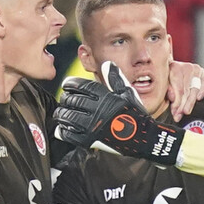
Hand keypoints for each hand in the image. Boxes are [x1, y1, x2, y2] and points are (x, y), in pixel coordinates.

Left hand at [54, 61, 184, 164]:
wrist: (142, 137)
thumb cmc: (135, 113)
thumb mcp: (128, 92)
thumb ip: (114, 78)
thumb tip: (106, 64)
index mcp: (105, 97)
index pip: (82, 86)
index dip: (71, 84)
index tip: (66, 84)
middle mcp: (97, 110)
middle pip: (73, 100)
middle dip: (65, 98)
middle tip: (64, 99)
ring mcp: (93, 126)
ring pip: (69, 117)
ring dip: (61, 114)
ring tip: (60, 113)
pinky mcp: (90, 140)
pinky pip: (71, 135)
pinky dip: (63, 131)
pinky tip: (61, 128)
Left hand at [166, 60, 203, 121]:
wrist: (172, 66)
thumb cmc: (166, 75)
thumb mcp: (163, 81)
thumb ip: (168, 89)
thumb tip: (173, 98)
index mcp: (175, 67)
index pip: (178, 89)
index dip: (177, 102)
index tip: (174, 112)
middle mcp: (186, 67)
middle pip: (186, 90)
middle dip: (182, 105)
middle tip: (179, 115)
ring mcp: (196, 69)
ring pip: (195, 89)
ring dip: (190, 103)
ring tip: (186, 111)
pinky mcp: (202, 72)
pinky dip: (203, 91)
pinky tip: (198, 99)